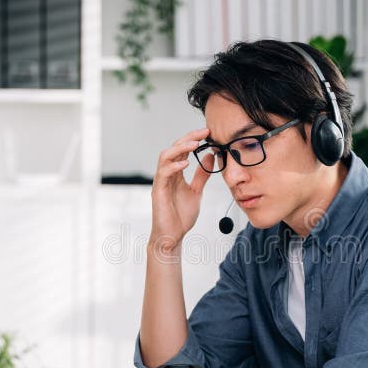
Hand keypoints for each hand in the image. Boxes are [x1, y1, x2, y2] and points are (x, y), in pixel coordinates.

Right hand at [150, 128, 214, 252]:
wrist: (172, 235)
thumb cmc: (181, 215)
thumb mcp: (197, 191)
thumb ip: (202, 175)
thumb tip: (210, 156)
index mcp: (176, 173)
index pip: (183, 150)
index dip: (194, 139)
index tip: (209, 132)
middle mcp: (167, 174)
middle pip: (173, 148)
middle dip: (188, 138)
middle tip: (204, 131)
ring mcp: (161, 182)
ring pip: (165, 157)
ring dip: (180, 148)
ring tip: (194, 143)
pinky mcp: (158, 191)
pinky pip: (163, 174)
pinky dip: (173, 167)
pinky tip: (185, 164)